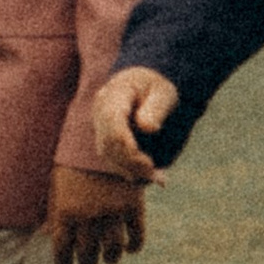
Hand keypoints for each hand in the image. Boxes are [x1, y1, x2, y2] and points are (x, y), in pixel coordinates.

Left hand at [48, 163, 144, 263]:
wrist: (103, 132)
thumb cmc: (74, 159)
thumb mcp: (57, 182)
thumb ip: (52, 210)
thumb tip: (43, 236)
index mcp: (65, 211)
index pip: (62, 251)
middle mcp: (88, 215)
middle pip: (87, 254)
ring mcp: (112, 211)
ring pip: (112, 251)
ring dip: (109, 259)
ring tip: (107, 259)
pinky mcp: (134, 205)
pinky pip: (136, 237)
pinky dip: (133, 247)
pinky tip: (128, 248)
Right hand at [88, 65, 179, 181]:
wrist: (145, 86)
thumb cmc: (156, 88)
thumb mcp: (164, 93)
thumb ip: (157, 108)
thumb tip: (148, 128)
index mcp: (114, 93)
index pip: (112, 120)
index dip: (126, 143)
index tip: (149, 162)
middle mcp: (101, 109)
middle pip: (108, 140)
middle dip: (131, 161)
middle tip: (157, 174)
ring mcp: (99, 124)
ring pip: (107, 153)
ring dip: (131, 169)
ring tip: (158, 178)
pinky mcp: (103, 137)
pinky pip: (111, 157)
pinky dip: (129, 169)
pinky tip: (150, 176)